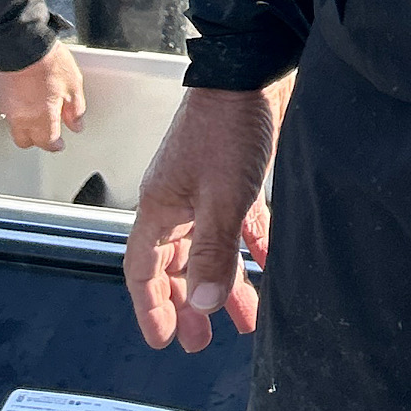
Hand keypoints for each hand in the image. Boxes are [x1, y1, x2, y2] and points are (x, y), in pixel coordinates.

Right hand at [0, 41, 86, 151]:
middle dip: (37, 139)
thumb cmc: (49, 61)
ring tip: (34, 113)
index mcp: (43, 117)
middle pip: (26, 141)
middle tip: (46, 131)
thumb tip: (76, 125)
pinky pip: (4, 110)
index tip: (58, 143)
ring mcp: (7, 107)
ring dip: (24, 125)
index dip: (54, 145)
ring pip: (13, 127)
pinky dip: (13, 109)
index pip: (48, 142)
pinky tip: (21, 99)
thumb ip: (75, 109)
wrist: (25, 43)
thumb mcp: (73, 85)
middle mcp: (22, 117)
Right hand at [124, 85, 282, 352]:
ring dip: (224, 282)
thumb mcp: (222, 197)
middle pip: (176, 264)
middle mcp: (179, 200)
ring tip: (243, 317)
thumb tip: (205, 303)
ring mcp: (207, 187)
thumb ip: (214, 252)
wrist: (254, 70)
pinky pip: (239, 224)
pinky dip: (250, 249)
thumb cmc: (228, 124)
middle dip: (188, 303)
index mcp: (161, 207)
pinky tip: (267, 268)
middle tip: (202, 340)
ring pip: (209, 248)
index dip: (151, 306)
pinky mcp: (238, 176)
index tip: (164, 338)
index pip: (143, 269)